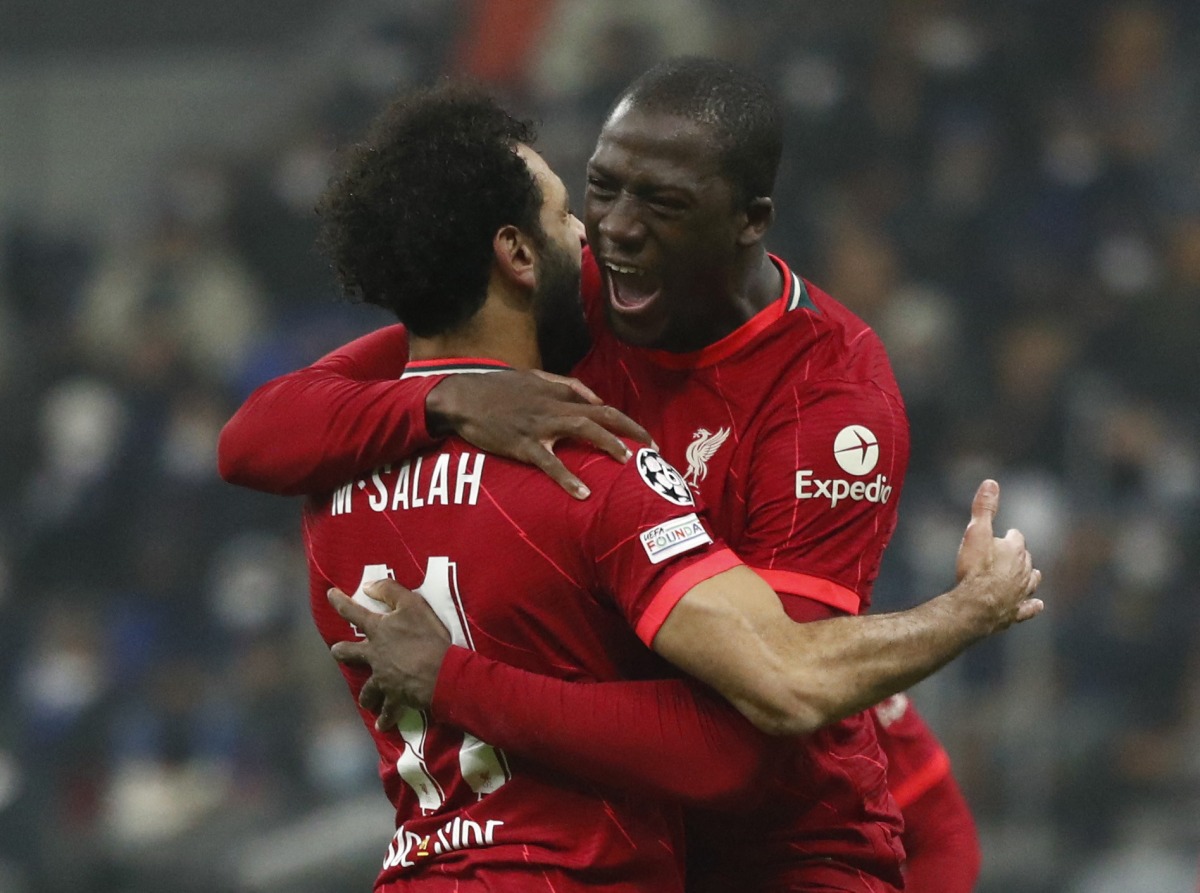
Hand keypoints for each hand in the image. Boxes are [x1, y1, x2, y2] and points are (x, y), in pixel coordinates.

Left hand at [328, 579, 450, 728]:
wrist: (441, 673)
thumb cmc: (428, 636)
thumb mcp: (413, 604)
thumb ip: (391, 592)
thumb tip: (368, 586)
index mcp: (378, 631)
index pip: (354, 612)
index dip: (340, 602)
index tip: (329, 594)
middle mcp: (375, 655)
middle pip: (349, 654)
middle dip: (342, 652)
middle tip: (336, 652)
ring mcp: (383, 679)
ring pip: (366, 690)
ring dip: (366, 695)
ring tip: (366, 700)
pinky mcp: (395, 698)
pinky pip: (388, 712)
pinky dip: (386, 719)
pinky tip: (383, 725)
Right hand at [426, 370, 652, 498]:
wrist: (463, 398)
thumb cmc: (498, 389)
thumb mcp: (533, 378)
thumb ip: (565, 386)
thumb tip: (595, 399)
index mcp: (557, 393)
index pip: (601, 404)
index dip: (626, 420)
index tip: (645, 438)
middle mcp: (554, 406)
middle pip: (602, 414)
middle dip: (631, 430)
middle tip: (653, 449)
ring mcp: (539, 424)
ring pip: (582, 429)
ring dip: (607, 443)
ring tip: (627, 461)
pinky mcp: (523, 444)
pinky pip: (550, 462)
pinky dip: (567, 477)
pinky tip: (583, 493)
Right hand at [953, 479, 1043, 632]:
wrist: (975, 605)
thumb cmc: (975, 568)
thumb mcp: (976, 532)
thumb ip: (984, 509)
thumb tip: (991, 482)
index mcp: (1014, 550)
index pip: (1017, 538)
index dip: (1010, 536)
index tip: (1007, 533)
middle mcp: (1023, 571)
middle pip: (1025, 559)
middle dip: (1019, 555)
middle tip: (1010, 554)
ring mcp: (1021, 593)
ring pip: (1031, 582)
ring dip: (1030, 577)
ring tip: (1030, 574)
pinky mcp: (1015, 612)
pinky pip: (1028, 608)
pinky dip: (1033, 606)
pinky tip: (1038, 604)